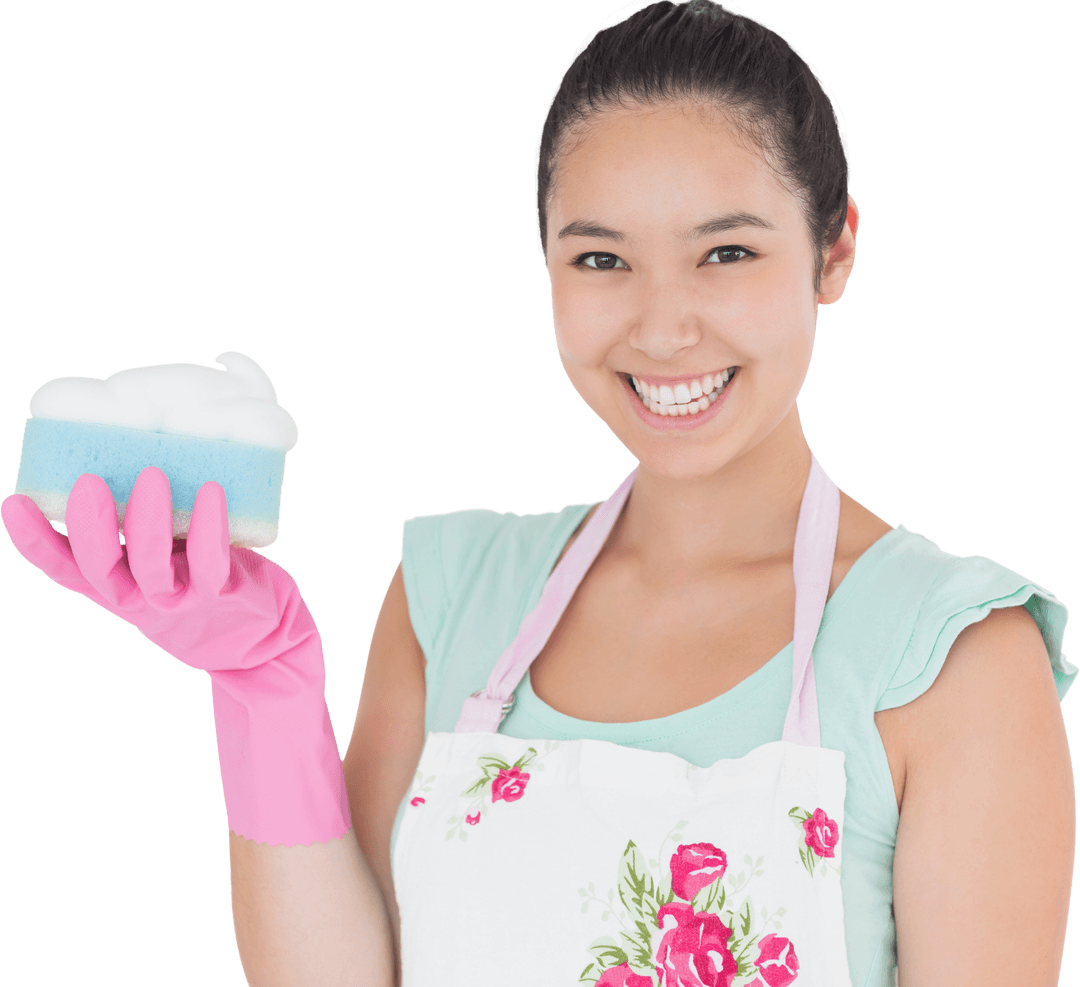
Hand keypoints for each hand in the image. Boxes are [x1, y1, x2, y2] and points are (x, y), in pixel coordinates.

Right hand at [2, 465, 349, 845]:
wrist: (264, 638)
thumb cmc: (211, 581)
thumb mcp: (171, 557)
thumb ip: (153, 523)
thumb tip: (140, 453)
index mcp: (118, 586)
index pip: (65, 569)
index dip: (36, 542)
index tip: (13, 503)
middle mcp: (140, 596)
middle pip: (99, 569)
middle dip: (90, 527)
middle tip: (86, 481)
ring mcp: (179, 599)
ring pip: (150, 567)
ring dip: (148, 522)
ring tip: (152, 476)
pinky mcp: (220, 595)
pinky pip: (210, 562)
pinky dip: (209, 527)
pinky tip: (211, 492)